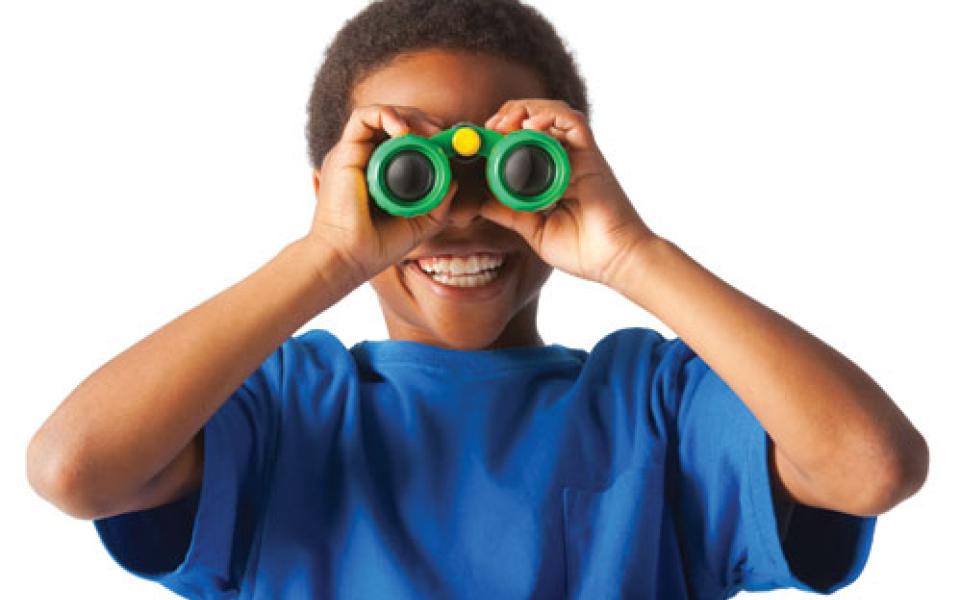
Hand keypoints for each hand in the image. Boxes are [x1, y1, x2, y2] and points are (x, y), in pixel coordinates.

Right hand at [307, 104, 458, 283]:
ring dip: (409, 117)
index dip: (429, 134)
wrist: (350, 257)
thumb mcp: (420, 222)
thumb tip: (454, 180)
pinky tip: (404, 132)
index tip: (449, 143)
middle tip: (442, 133)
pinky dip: (386, 115)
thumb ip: (438, 202)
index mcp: (382, 172)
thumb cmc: (378, 246)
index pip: (406, 139)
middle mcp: (366, 158)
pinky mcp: (344, 152)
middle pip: (396, 122)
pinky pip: (363, 117)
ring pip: (381, 115)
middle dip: (424, 120)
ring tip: (429, 131)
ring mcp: (354, 153)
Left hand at [481, 99, 657, 286]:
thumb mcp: (535, 230)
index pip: (526, 140)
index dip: (503, 133)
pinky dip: (551, 115)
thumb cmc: (583, 250)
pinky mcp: (592, 156)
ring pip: (554, 113)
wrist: (615, 260)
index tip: (484, 138)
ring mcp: (579, 156)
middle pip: (537, 119)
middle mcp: (567, 160)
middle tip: (492, 127)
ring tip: (507, 123)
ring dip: (527, 110)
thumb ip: (511, 214)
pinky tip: (531, 124)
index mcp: (552, 175)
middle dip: (510, 115)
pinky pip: (574, 122)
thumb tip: (482, 203)